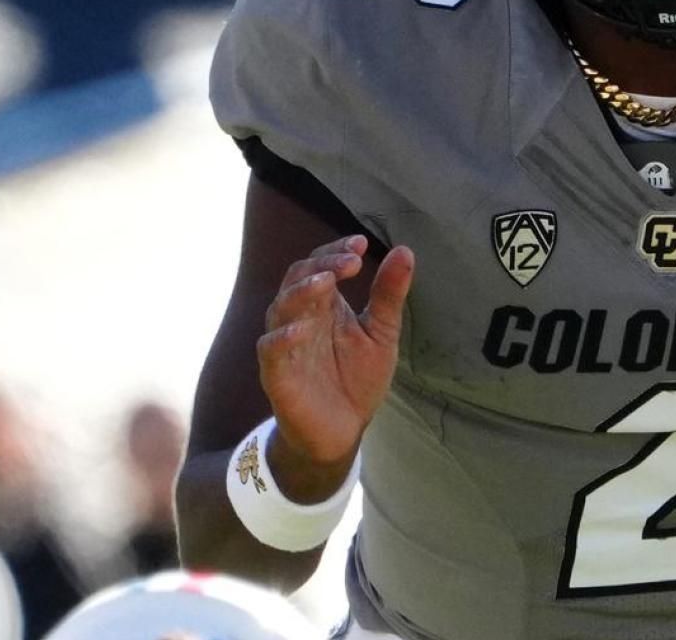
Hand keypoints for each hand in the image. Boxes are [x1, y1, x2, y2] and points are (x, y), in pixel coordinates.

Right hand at [256, 235, 414, 501]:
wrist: (342, 432)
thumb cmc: (357, 380)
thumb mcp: (381, 334)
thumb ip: (388, 295)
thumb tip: (405, 250)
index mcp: (325, 305)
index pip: (321, 265)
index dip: (336, 250)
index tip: (361, 243)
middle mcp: (301, 317)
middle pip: (299, 278)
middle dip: (322, 264)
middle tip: (351, 261)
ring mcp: (286, 344)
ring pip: (280, 307)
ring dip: (301, 292)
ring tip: (326, 282)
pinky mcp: (277, 374)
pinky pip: (270, 349)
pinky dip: (282, 337)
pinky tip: (302, 330)